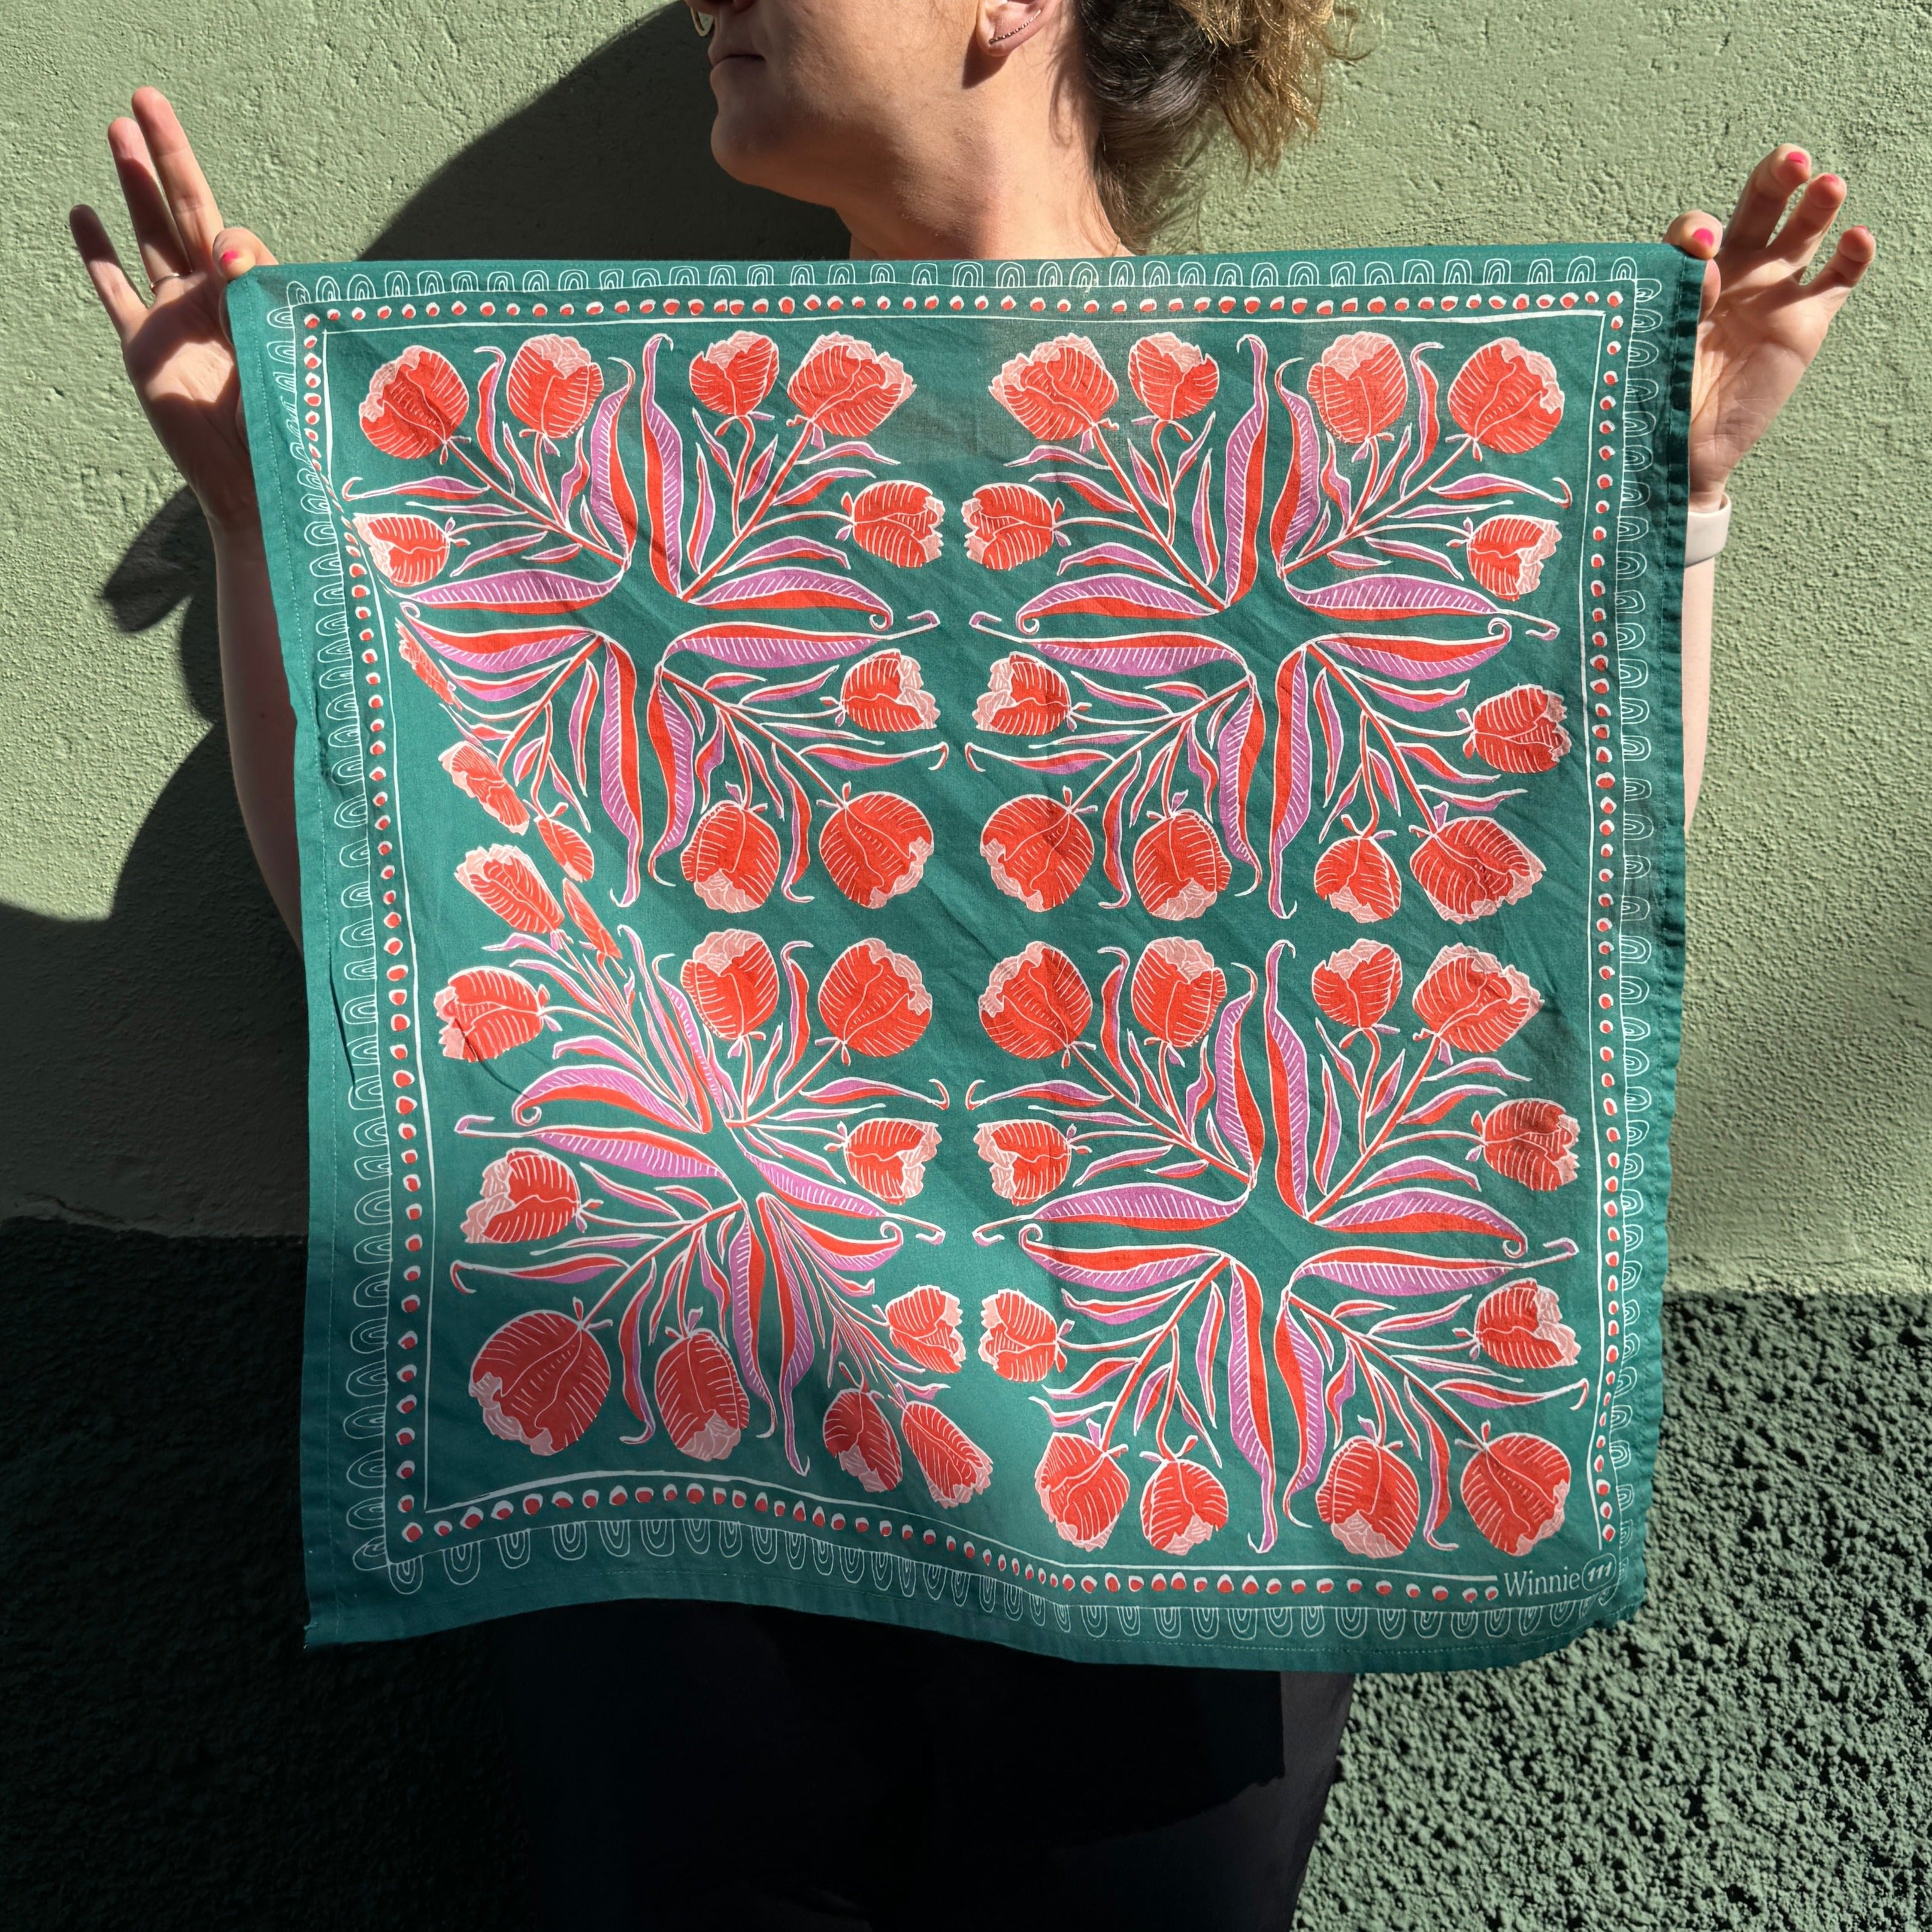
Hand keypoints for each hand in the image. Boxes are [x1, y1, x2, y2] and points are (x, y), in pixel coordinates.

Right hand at [70, 87, 276, 537]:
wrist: (263, 485)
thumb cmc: (291, 424)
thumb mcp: (282, 350)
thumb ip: (259, 292)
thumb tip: (225, 236)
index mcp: (255, 297)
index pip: (229, 231)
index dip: (219, 225)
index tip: (222, 241)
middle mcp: (215, 300)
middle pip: (183, 210)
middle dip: (165, 156)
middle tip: (147, 98)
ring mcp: (176, 320)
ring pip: (148, 236)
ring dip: (133, 186)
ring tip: (118, 130)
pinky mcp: (144, 349)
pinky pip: (114, 291)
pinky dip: (97, 255)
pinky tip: (83, 216)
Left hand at [1668, 144, 1873, 509]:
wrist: (1684, 450)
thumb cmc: (1655, 396)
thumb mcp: (1654, 348)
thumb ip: (1675, 305)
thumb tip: (1708, 264)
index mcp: (1687, 273)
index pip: (1696, 230)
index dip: (1699, 231)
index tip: (1703, 247)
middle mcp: (1734, 270)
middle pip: (1758, 206)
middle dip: (1775, 178)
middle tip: (1791, 162)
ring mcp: (1772, 292)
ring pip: (1802, 231)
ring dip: (1817, 204)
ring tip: (1827, 185)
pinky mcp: (1805, 321)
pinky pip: (1837, 281)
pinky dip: (1852, 256)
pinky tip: (1857, 237)